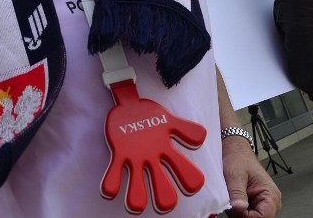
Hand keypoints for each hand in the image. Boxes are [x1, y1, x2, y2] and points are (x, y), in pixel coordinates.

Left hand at [101, 80, 206, 213]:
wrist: (130, 106)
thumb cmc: (151, 116)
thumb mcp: (170, 120)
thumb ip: (185, 128)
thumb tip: (202, 136)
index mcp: (165, 150)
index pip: (182, 168)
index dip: (188, 179)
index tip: (193, 186)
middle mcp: (151, 159)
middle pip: (161, 182)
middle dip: (163, 195)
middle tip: (165, 204)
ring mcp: (135, 159)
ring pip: (137, 182)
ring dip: (136, 194)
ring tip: (136, 205)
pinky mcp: (119, 155)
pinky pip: (114, 171)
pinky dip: (112, 183)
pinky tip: (110, 192)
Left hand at [222, 136, 281, 217]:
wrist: (236, 151)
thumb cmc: (239, 158)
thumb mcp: (235, 175)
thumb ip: (237, 193)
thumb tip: (239, 208)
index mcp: (271, 194)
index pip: (262, 217)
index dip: (245, 216)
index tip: (235, 207)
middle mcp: (271, 201)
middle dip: (241, 214)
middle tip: (232, 201)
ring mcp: (263, 203)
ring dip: (238, 212)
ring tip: (233, 197)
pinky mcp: (255, 204)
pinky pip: (246, 214)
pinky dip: (237, 210)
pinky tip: (234, 199)